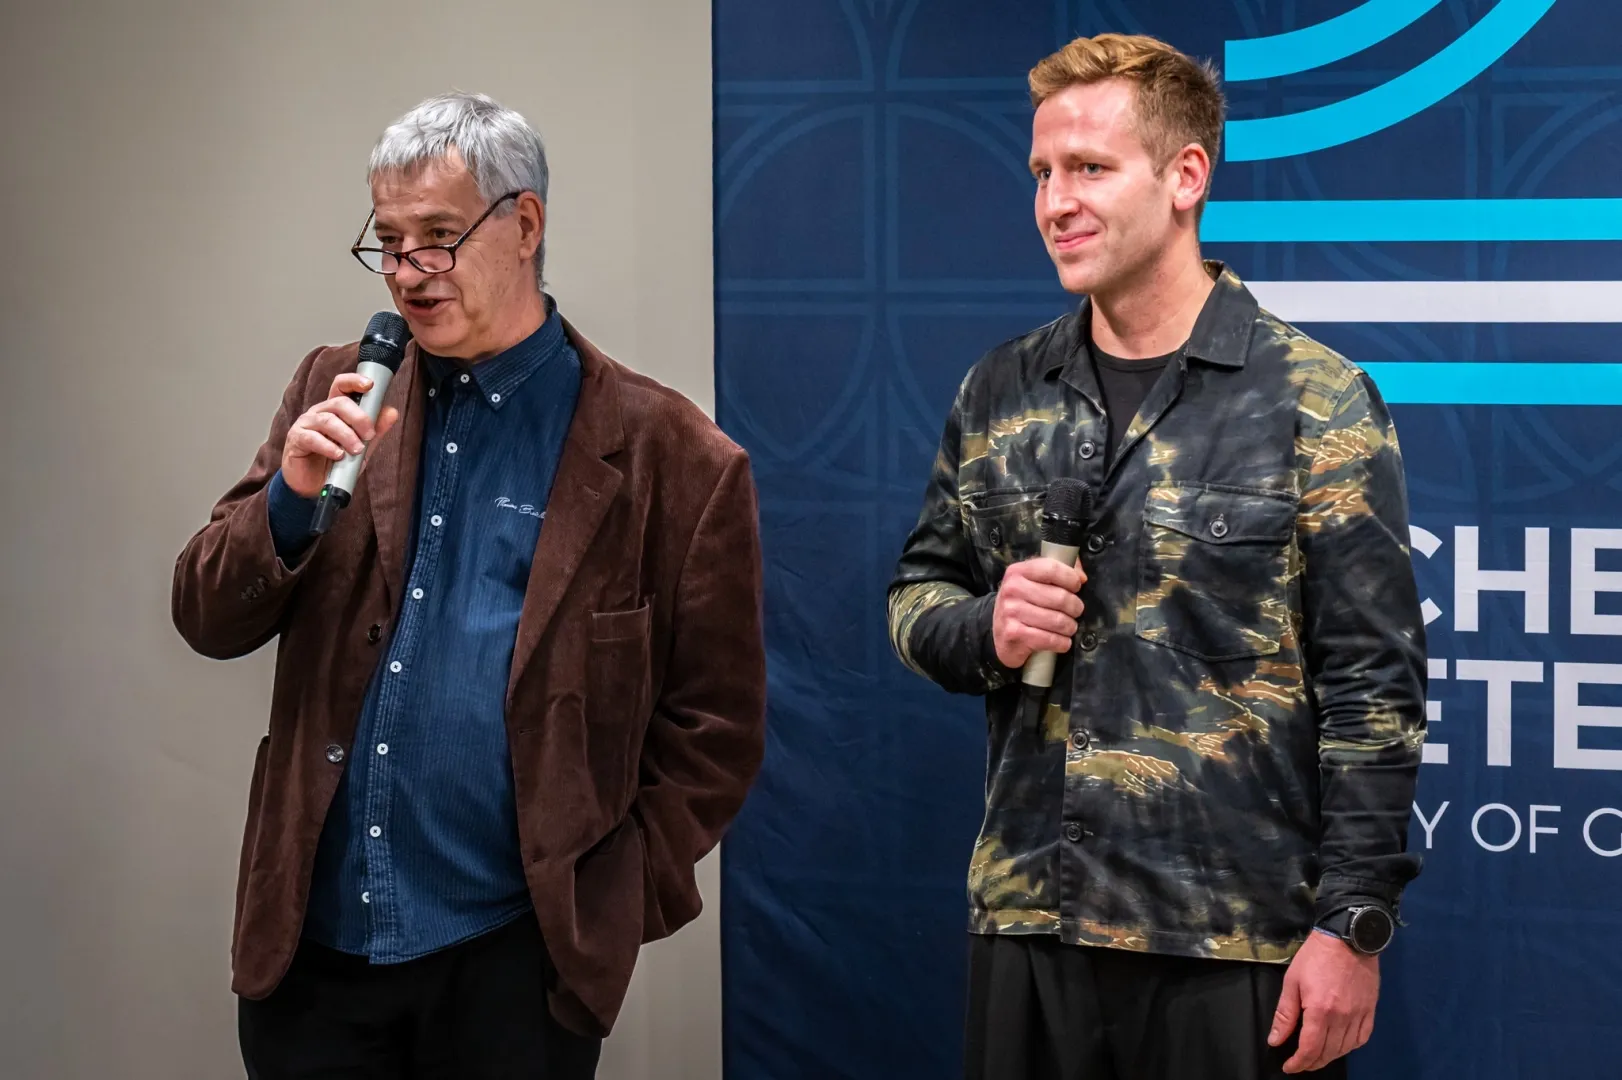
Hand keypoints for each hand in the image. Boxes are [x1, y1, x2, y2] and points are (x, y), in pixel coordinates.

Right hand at [280, 373, 399, 498]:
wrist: (314, 486)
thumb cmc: (335, 463)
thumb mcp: (362, 448)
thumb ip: (375, 431)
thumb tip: (392, 412)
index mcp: (335, 410)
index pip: (341, 386)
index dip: (354, 382)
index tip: (370, 385)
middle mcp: (319, 412)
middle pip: (339, 402)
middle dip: (359, 418)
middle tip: (369, 435)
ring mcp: (306, 424)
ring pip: (327, 420)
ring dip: (346, 435)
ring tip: (357, 450)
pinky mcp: (296, 439)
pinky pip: (312, 438)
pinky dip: (328, 447)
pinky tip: (338, 455)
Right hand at [992, 557, 1085, 667]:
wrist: (999, 634)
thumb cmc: (1022, 605)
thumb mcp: (1032, 582)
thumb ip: (1058, 572)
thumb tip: (1080, 576)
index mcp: (1018, 572)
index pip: (1052, 569)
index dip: (1070, 578)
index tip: (1076, 587)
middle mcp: (1012, 589)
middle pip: (1060, 597)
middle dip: (1075, 607)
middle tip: (1075, 611)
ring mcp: (1011, 612)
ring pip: (1058, 620)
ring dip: (1070, 627)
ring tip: (1068, 627)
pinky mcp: (1014, 633)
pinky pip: (1050, 639)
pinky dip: (1062, 642)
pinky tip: (1061, 641)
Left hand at [1269, 930, 1379, 1073]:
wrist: (1347, 937)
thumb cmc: (1315, 956)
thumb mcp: (1292, 981)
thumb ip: (1285, 1014)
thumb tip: (1275, 1040)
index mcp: (1320, 1010)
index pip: (1310, 1048)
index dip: (1299, 1062)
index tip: (1289, 1066)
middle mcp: (1342, 1017)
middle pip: (1328, 1052)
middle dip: (1312, 1063)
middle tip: (1300, 1064)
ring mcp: (1359, 1014)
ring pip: (1345, 1048)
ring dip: (1330, 1057)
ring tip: (1317, 1057)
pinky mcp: (1371, 1010)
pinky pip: (1362, 1038)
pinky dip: (1350, 1047)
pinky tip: (1340, 1046)